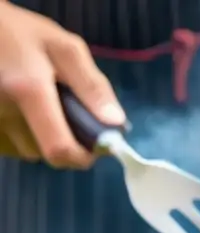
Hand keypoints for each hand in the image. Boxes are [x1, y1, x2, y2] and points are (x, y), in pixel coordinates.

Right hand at [0, 3, 123, 168]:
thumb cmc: (22, 34)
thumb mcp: (65, 49)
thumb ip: (92, 85)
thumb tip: (116, 124)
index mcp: (29, 91)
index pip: (59, 148)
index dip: (81, 157)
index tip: (95, 148)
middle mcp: (4, 112)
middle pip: (45, 153)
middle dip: (65, 142)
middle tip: (70, 116)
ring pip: (26, 150)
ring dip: (42, 138)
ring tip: (44, 108)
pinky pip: (10, 144)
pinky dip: (23, 134)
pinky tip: (25, 111)